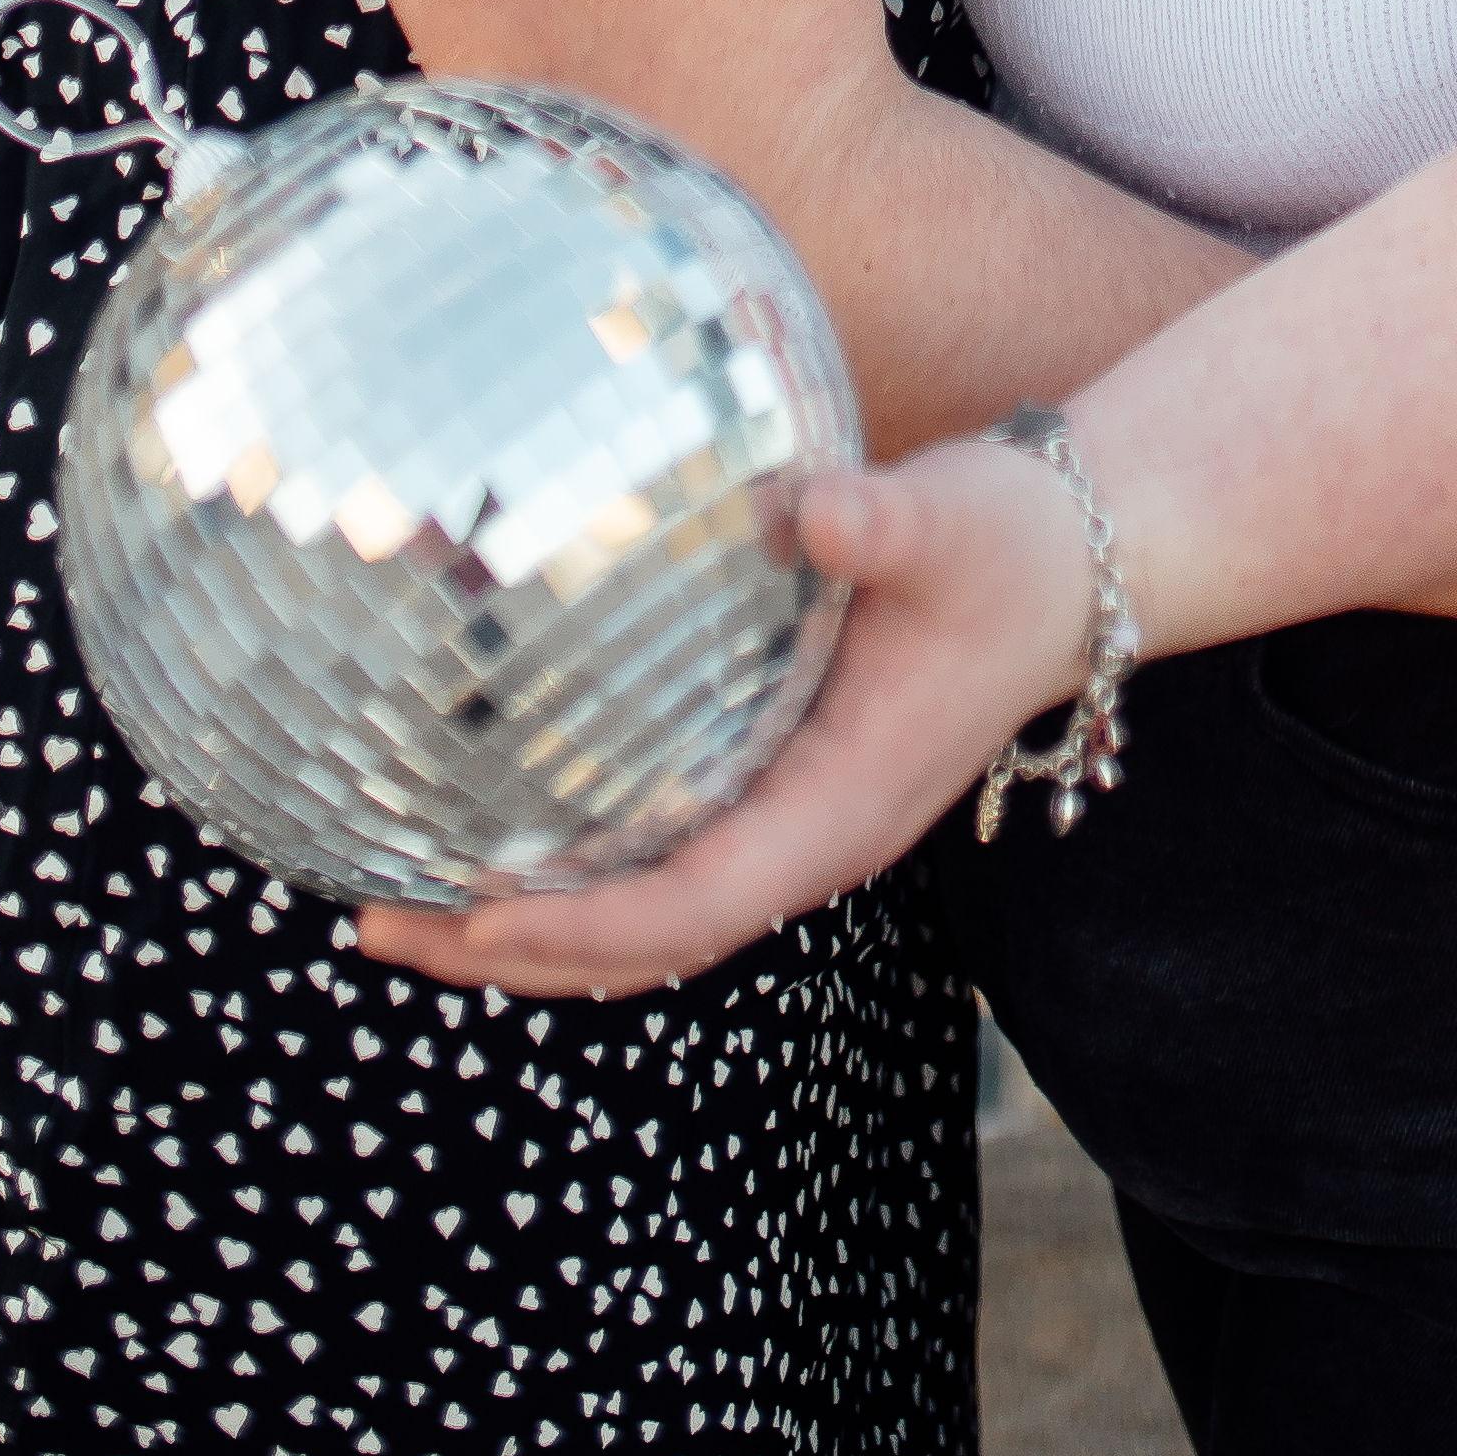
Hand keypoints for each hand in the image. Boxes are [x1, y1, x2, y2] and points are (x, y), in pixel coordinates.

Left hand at [354, 425, 1101, 1001]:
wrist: (1082, 561)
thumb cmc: (1009, 543)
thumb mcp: (950, 525)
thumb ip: (880, 522)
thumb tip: (812, 503)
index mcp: (841, 811)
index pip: (688, 904)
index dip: (575, 922)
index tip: (468, 911)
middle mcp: (813, 845)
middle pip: (644, 948)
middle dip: (511, 951)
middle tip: (375, 921)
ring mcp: (801, 829)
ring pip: (650, 925)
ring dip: (532, 934)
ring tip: (406, 910)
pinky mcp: (790, 792)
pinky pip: (667, 872)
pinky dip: (579, 885)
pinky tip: (508, 842)